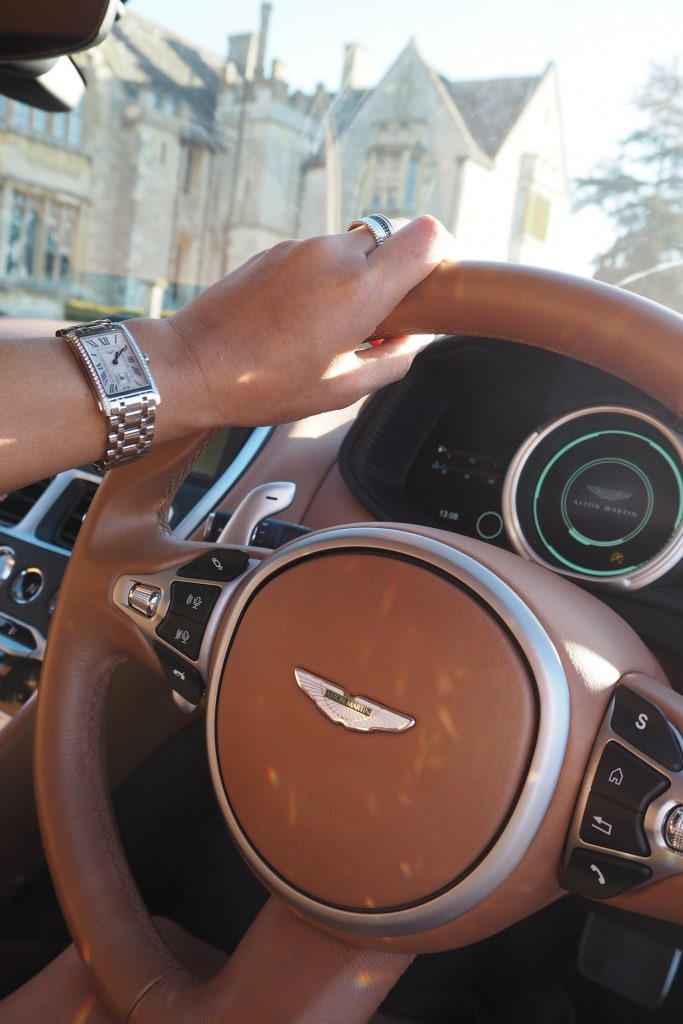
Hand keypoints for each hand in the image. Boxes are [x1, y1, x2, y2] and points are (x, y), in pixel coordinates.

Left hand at [155, 215, 456, 431]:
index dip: (441, 252)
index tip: (435, 280)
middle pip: (390, 240)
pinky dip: (323, 278)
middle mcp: (334, 255)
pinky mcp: (274, 251)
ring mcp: (300, 248)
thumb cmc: (266, 385)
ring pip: (352, 247)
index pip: (427, 235)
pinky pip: (317, 255)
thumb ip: (392, 361)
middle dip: (395, 274)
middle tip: (379, 318)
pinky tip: (300, 318)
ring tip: (332, 325)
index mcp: (361, 289)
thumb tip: (410, 342)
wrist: (194, 365)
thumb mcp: (342, 390)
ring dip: (355, 277)